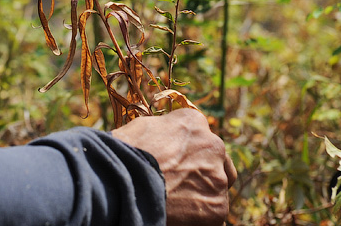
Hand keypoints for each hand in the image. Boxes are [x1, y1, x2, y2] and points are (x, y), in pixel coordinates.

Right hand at [112, 108, 235, 225]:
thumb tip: (165, 142)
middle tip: (185, 186)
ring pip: (216, 192)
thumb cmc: (124, 152)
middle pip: (219, 164)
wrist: (122, 179)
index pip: (203, 137)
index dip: (191, 153)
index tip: (181, 164)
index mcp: (194, 123)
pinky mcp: (216, 208)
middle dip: (207, 174)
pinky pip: (214, 217)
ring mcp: (217, 179)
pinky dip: (201, 219)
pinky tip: (181, 218)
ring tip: (176, 205)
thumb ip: (166, 133)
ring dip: (202, 197)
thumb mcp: (144, 129)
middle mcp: (213, 146)